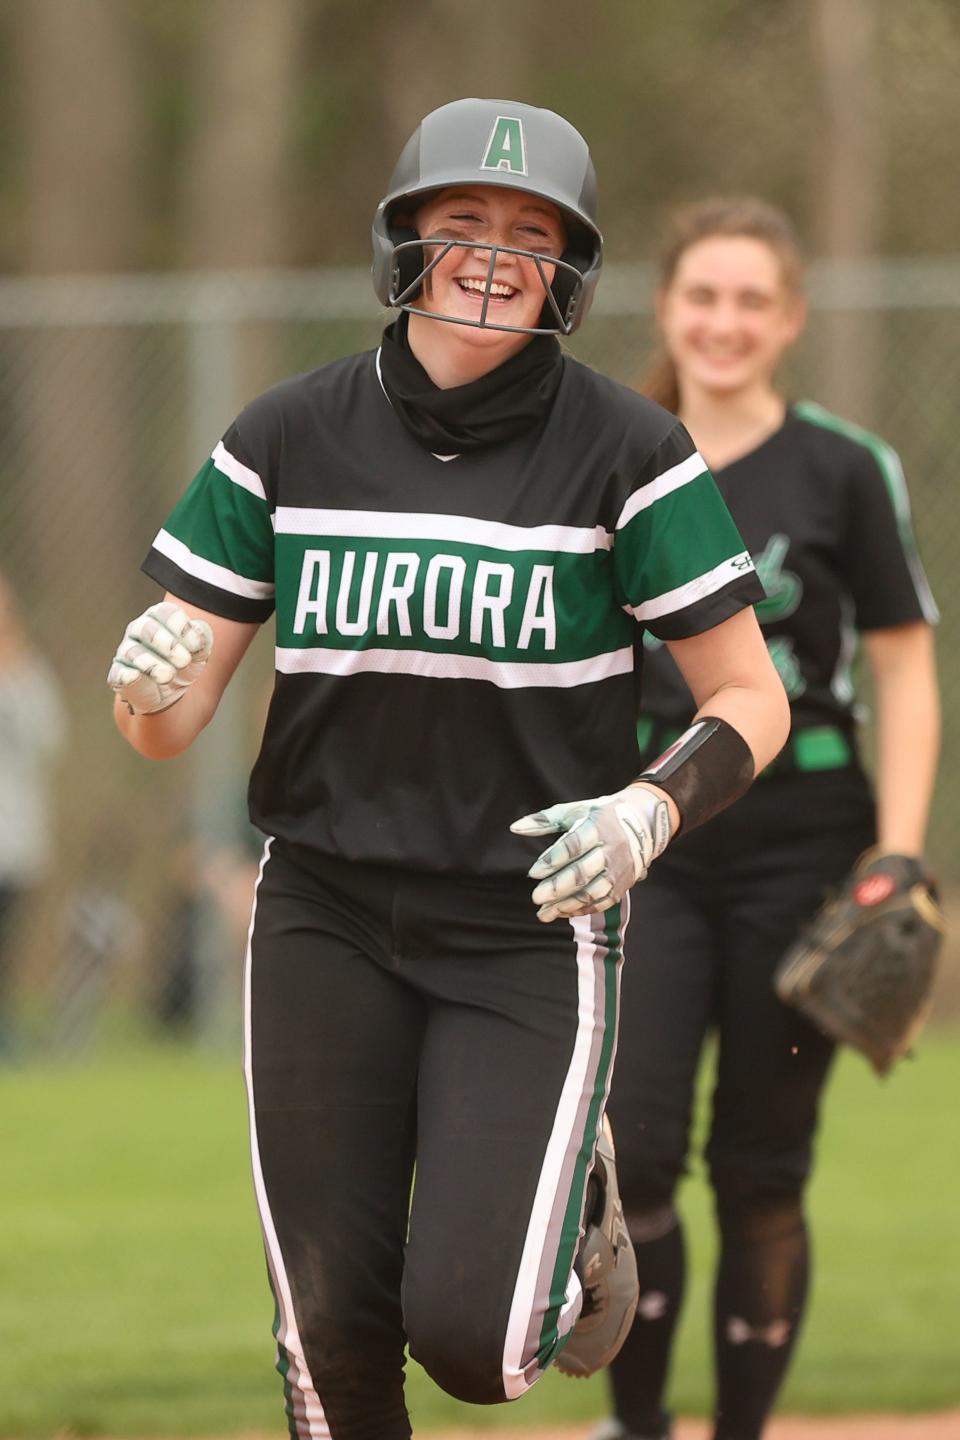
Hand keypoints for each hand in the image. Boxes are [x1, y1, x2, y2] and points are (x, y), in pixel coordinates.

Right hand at [107, 602, 213, 715]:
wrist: (173, 692)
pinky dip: (126, 675)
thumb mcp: (199, 652)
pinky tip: (134, 676)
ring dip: (151, 664)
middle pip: (146, 627)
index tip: (195, 646)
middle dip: (167, 644)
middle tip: (183, 661)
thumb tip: (199, 637)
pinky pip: (118, 673)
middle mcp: (139, 630)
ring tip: (167, 676)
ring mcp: (126, 652)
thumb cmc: (183, 663)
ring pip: (132, 651)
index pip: (166, 612)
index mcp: (160, 617)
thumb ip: (202, 641)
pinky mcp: (119, 675)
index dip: (182, 628)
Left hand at [510, 785, 673, 922]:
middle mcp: (611, 849)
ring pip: (592, 891)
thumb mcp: (575, 811)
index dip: (553, 860)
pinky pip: (602, 901)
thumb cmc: (600, 816)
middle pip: (582, 872)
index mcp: (597, 826)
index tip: (533, 872)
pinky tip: (562, 912)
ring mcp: (619, 869)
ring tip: (543, 913)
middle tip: (535, 897)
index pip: (573, 845)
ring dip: (567, 904)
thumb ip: (544, 821)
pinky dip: (582, 909)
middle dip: (557, 887)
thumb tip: (514, 828)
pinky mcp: (624, 884)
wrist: (644, 824)